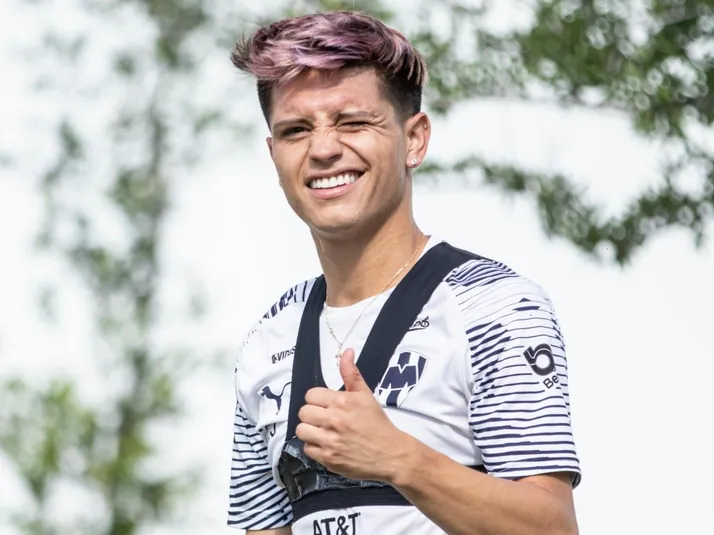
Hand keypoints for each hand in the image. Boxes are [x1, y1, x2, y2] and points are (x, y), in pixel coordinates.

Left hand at [296, 348, 411, 481]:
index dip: (317, 399)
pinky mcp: (328, 458)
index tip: (326, 405)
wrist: (390, 453)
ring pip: (301, 430)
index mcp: (342, 402)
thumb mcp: (365, 394)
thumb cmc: (377, 423)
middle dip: (312, 414)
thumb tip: (347, 351)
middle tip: (324, 418)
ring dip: (310, 430)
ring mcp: (330, 441)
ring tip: (322, 431)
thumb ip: (351, 373)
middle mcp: (334, 420)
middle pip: (303, 412)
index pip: (310, 395)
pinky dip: (315, 447)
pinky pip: (307, 449)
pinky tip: (326, 444)